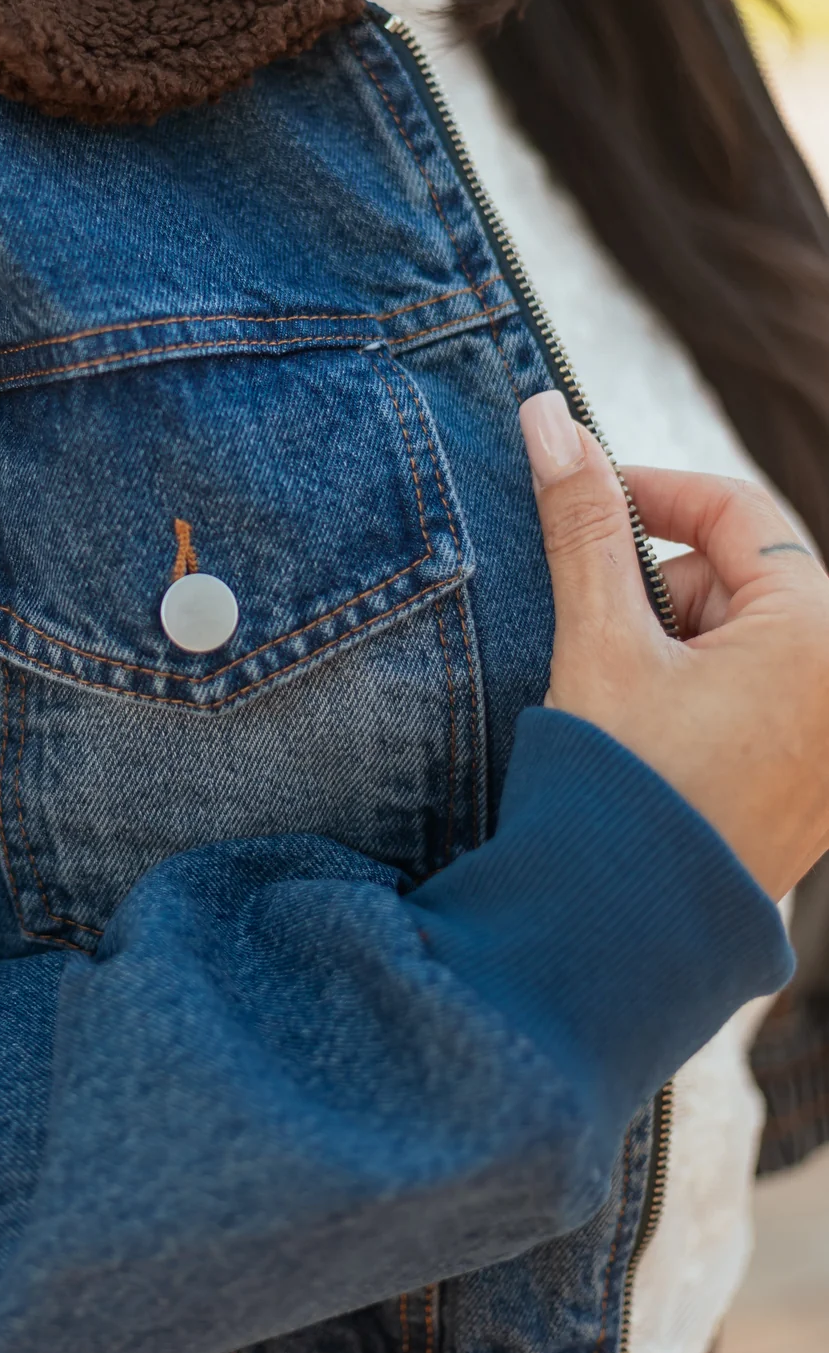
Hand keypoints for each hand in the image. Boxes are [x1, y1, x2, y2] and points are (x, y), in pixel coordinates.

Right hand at [519, 389, 828, 902]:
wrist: (630, 936)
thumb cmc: (623, 789)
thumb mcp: (600, 639)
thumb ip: (582, 521)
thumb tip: (550, 417)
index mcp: (818, 633)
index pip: (733, 511)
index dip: (647, 494)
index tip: (577, 501)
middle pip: (743, 574)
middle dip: (661, 588)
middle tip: (600, 637)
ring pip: (747, 636)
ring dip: (676, 643)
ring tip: (624, 702)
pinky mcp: (815, 782)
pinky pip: (758, 694)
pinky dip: (700, 691)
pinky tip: (654, 736)